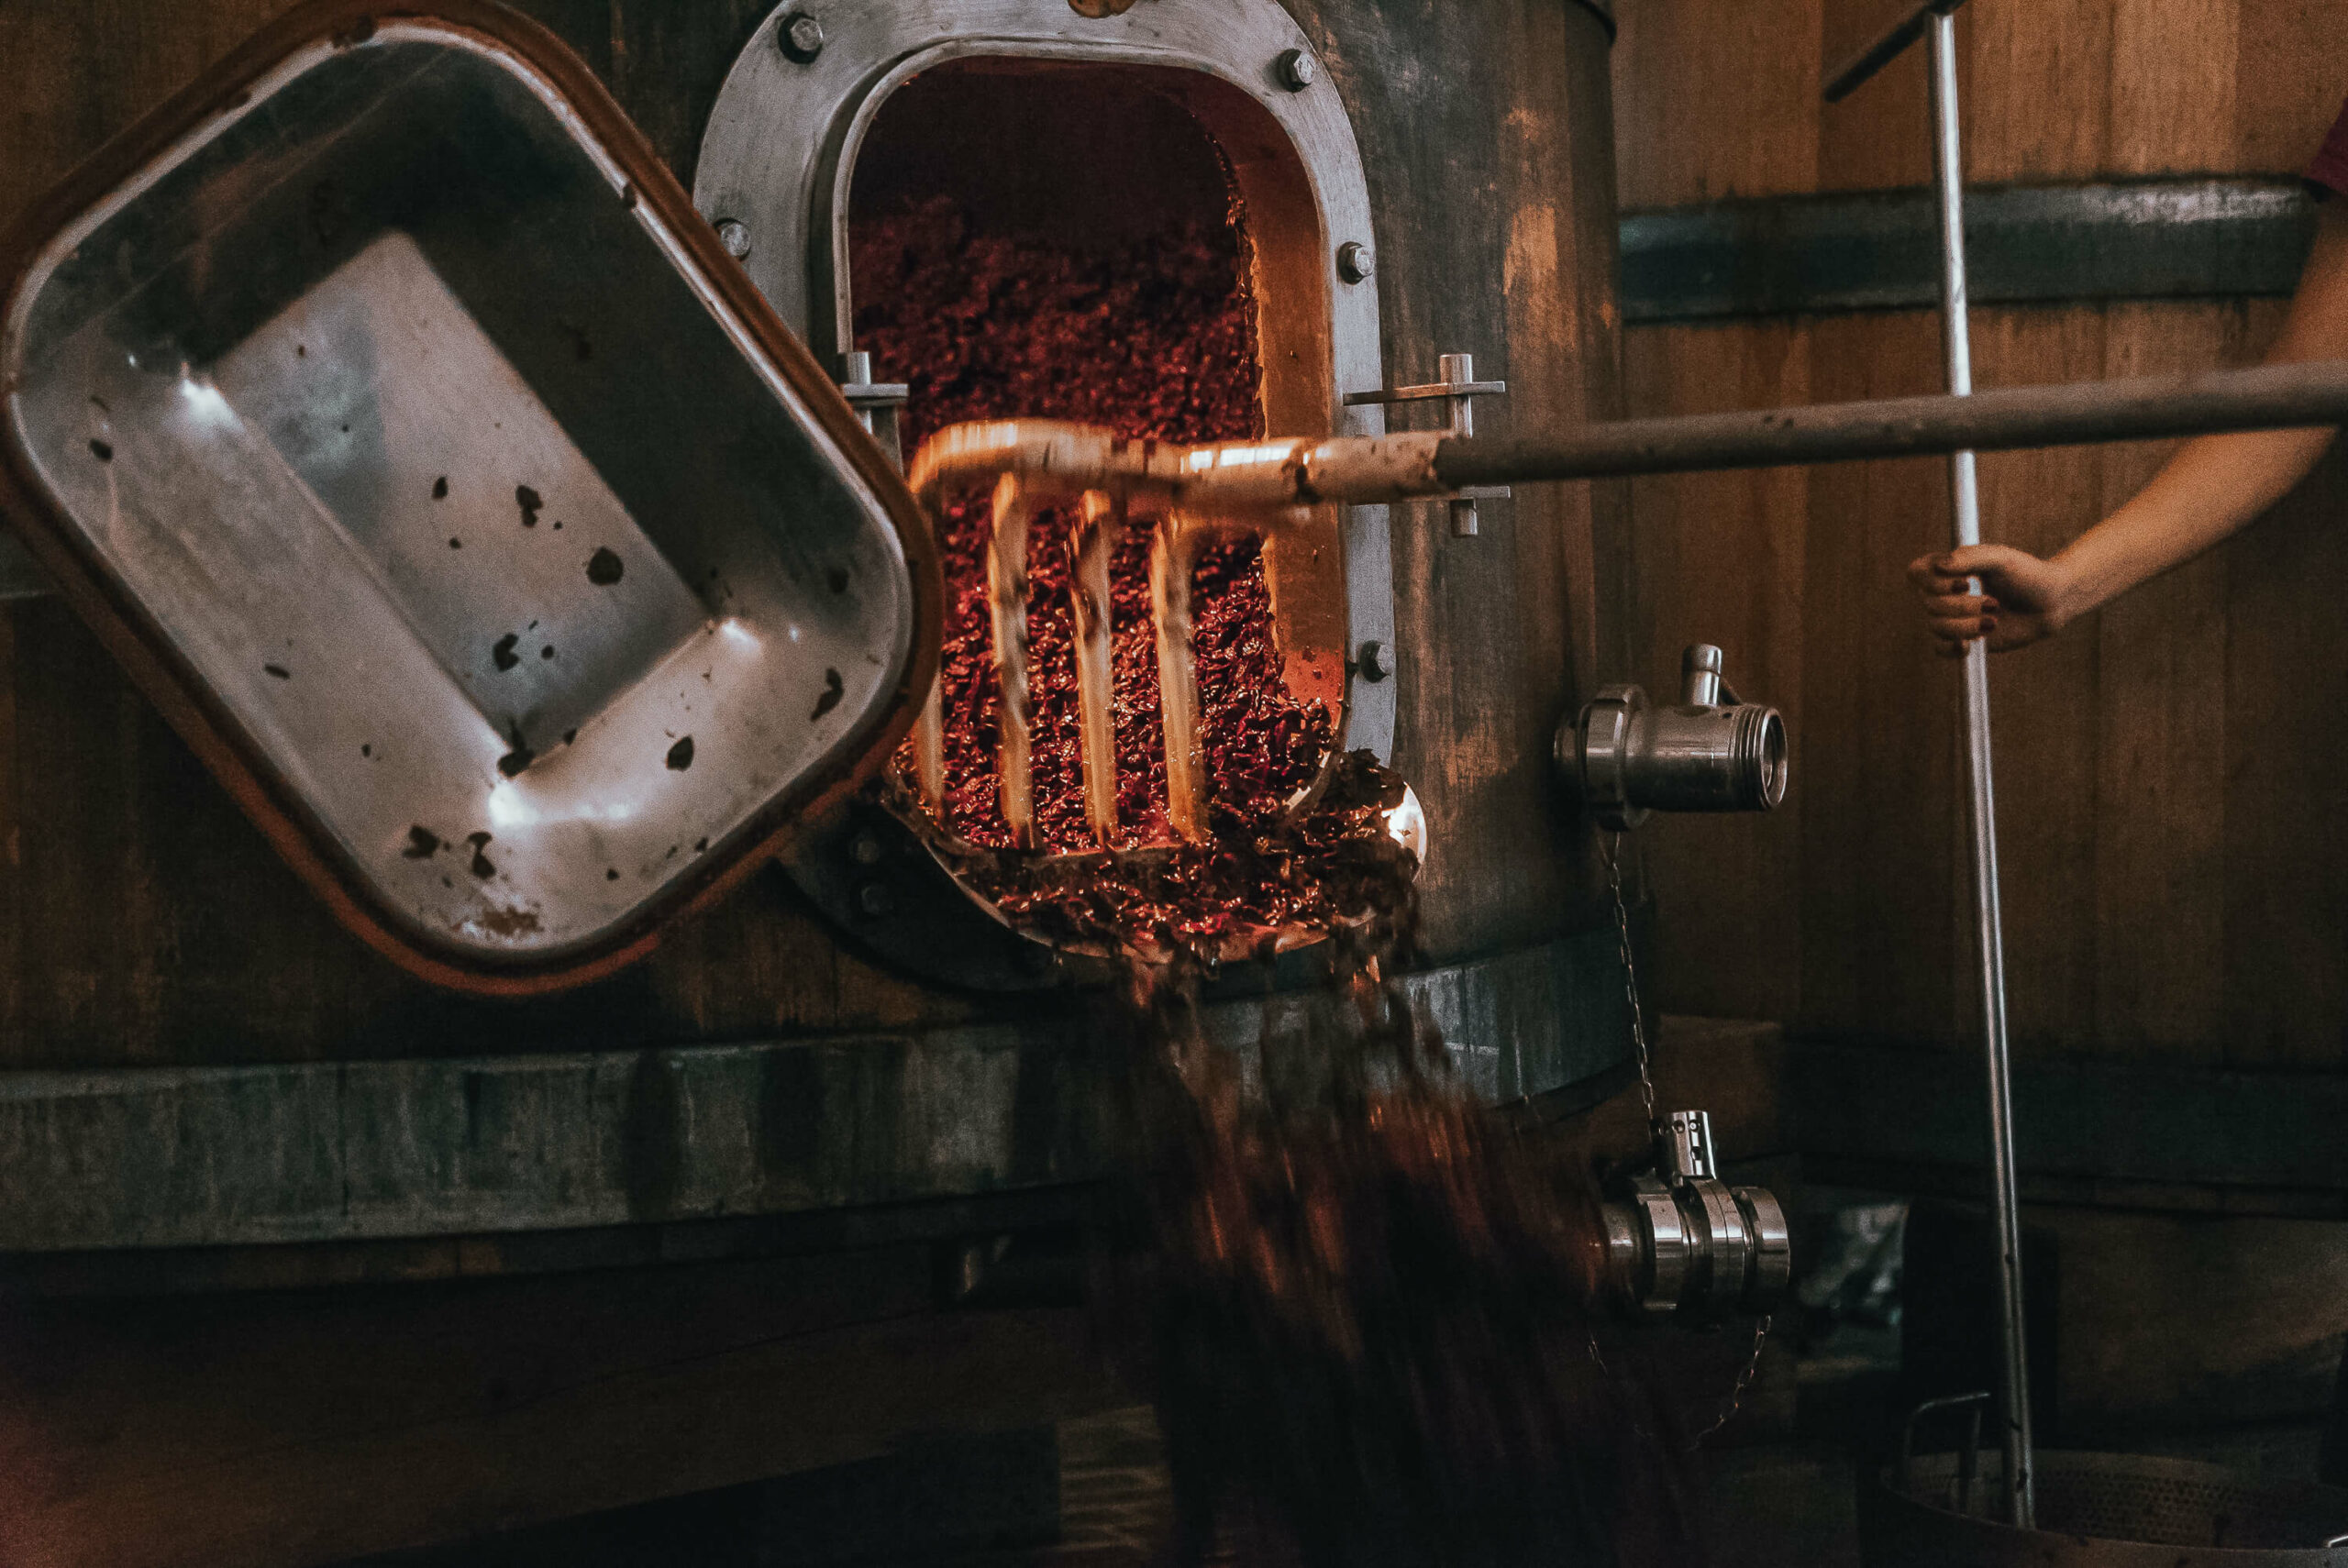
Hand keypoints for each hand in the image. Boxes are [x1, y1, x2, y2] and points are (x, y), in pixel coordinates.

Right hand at [1906, 544, 2070, 655]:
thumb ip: (1969, 557)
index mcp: (1950, 570)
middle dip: (1962, 606)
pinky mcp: (1963, 639)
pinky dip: (1953, 647)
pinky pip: (1940, 648)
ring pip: (1936, 627)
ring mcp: (1953, 617)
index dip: (1932, 582)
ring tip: (1994, 621)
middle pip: (1929, 604)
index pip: (1917, 573)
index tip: (1964, 581)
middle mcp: (1945, 593)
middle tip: (1994, 603)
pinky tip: (1971, 645)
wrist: (2051, 602)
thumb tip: (1939, 566)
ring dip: (1965, 626)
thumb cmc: (2027, 574)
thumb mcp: (2000, 559)